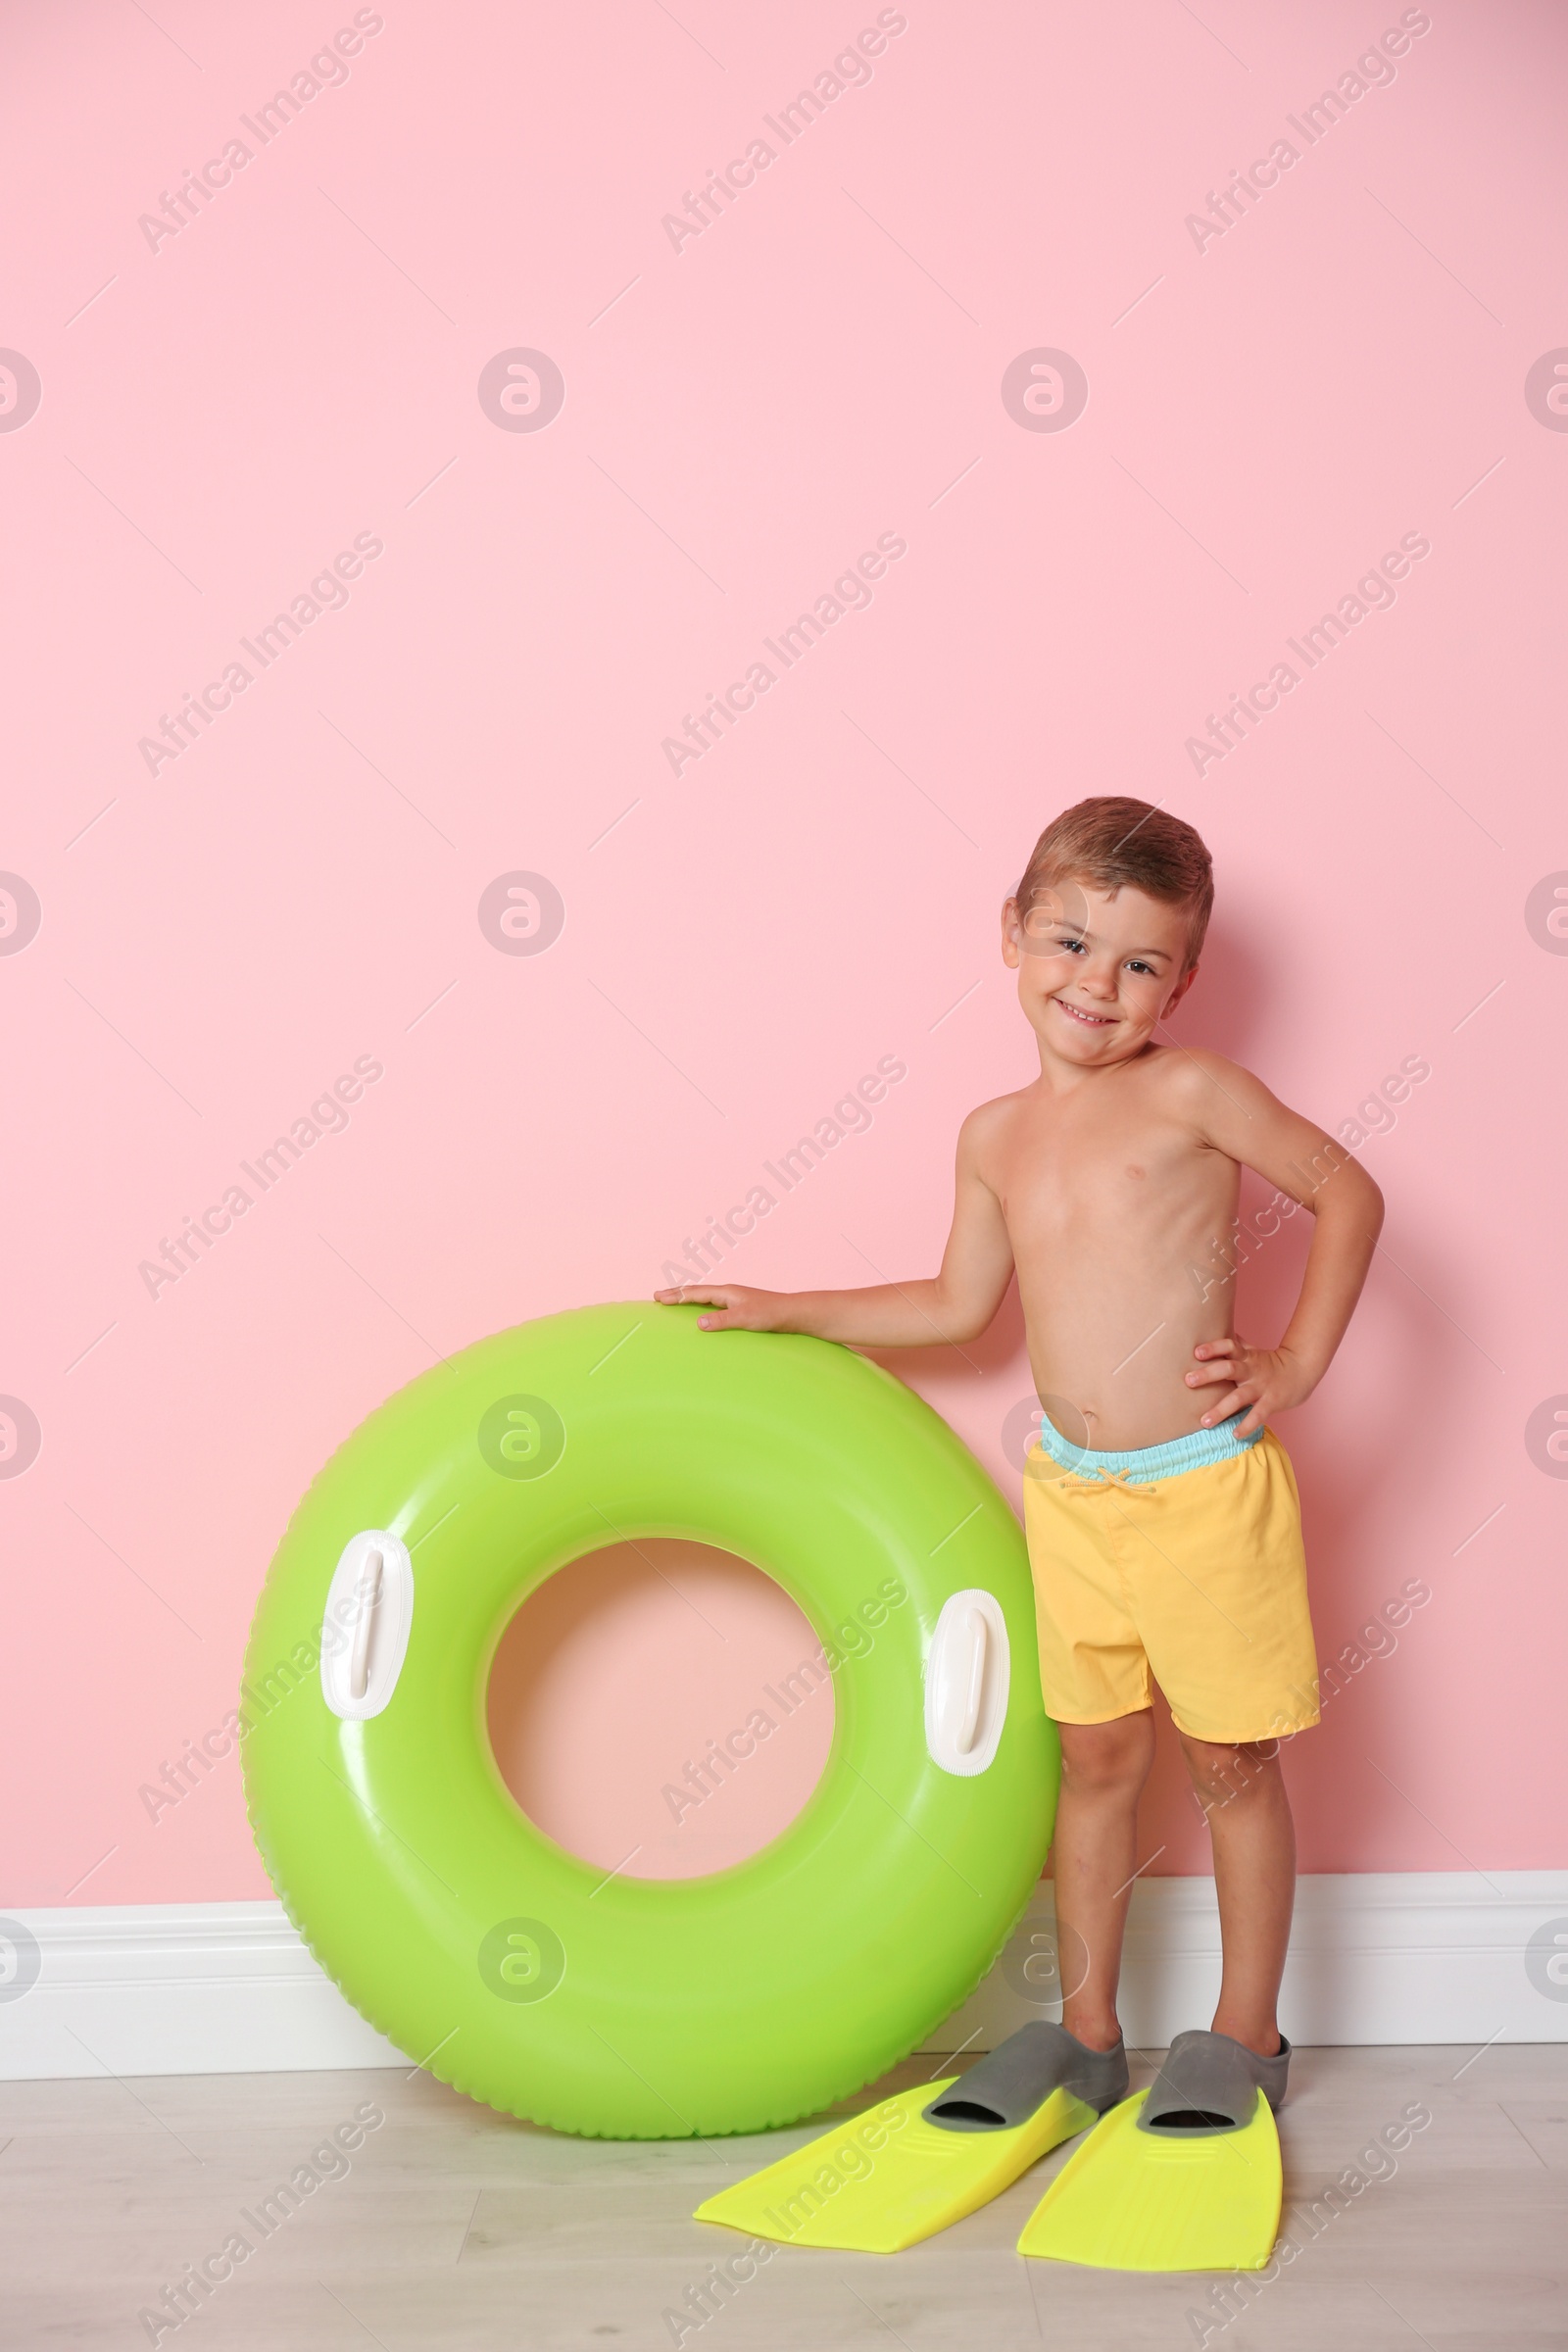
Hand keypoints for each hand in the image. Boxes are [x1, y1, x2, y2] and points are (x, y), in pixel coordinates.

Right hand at [653, 1281, 792, 1332]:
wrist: (793, 1313)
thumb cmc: (771, 1314)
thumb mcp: (745, 1318)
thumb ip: (723, 1320)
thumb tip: (699, 1323)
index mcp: (727, 1292)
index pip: (695, 1292)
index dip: (676, 1295)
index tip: (657, 1297)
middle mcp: (729, 1293)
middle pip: (697, 1291)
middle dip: (677, 1293)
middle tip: (658, 1295)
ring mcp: (734, 1299)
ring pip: (704, 1296)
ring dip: (687, 1297)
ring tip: (674, 1300)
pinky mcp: (740, 1308)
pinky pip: (713, 1304)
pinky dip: (700, 1304)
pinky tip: (702, 1313)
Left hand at [1185, 1336, 1314, 1436]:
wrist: (1302, 1370)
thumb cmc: (1270, 1362)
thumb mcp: (1253, 1350)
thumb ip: (1234, 1345)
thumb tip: (1213, 1329)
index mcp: (1246, 1356)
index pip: (1229, 1346)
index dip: (1213, 1348)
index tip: (1196, 1352)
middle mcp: (1251, 1370)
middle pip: (1229, 1368)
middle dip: (1208, 1374)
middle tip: (1188, 1381)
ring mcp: (1261, 1387)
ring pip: (1239, 1397)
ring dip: (1221, 1410)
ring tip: (1205, 1422)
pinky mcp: (1271, 1402)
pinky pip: (1258, 1415)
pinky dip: (1247, 1425)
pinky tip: (1235, 1434)